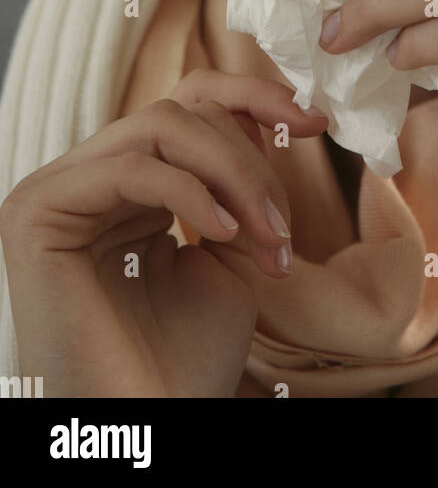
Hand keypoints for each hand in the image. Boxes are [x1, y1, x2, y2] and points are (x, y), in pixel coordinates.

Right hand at [0, 70, 327, 396]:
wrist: (149, 427)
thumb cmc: (186, 359)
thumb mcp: (233, 250)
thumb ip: (241, 182)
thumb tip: (280, 116)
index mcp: (130, 185)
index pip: (188, 103)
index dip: (253, 98)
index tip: (312, 122)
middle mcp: (89, 177)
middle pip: (182, 112)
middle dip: (250, 163)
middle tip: (282, 230)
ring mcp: (59, 190)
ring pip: (160, 126)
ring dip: (232, 175)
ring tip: (264, 237)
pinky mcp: (37, 210)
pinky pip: (130, 167)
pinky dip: (190, 192)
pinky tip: (223, 233)